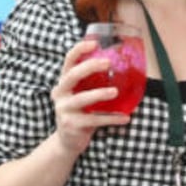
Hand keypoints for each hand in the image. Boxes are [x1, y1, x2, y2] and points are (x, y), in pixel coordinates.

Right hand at [50, 39, 131, 155]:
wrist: (68, 142)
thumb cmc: (81, 113)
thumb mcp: (82, 96)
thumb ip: (92, 83)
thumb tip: (121, 67)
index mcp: (63, 83)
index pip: (68, 62)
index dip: (79, 50)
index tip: (95, 42)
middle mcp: (60, 94)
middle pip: (72, 76)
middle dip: (89, 67)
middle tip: (108, 62)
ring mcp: (64, 110)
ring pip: (82, 99)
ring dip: (100, 94)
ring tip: (115, 92)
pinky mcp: (72, 125)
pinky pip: (94, 120)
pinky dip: (111, 118)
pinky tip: (125, 117)